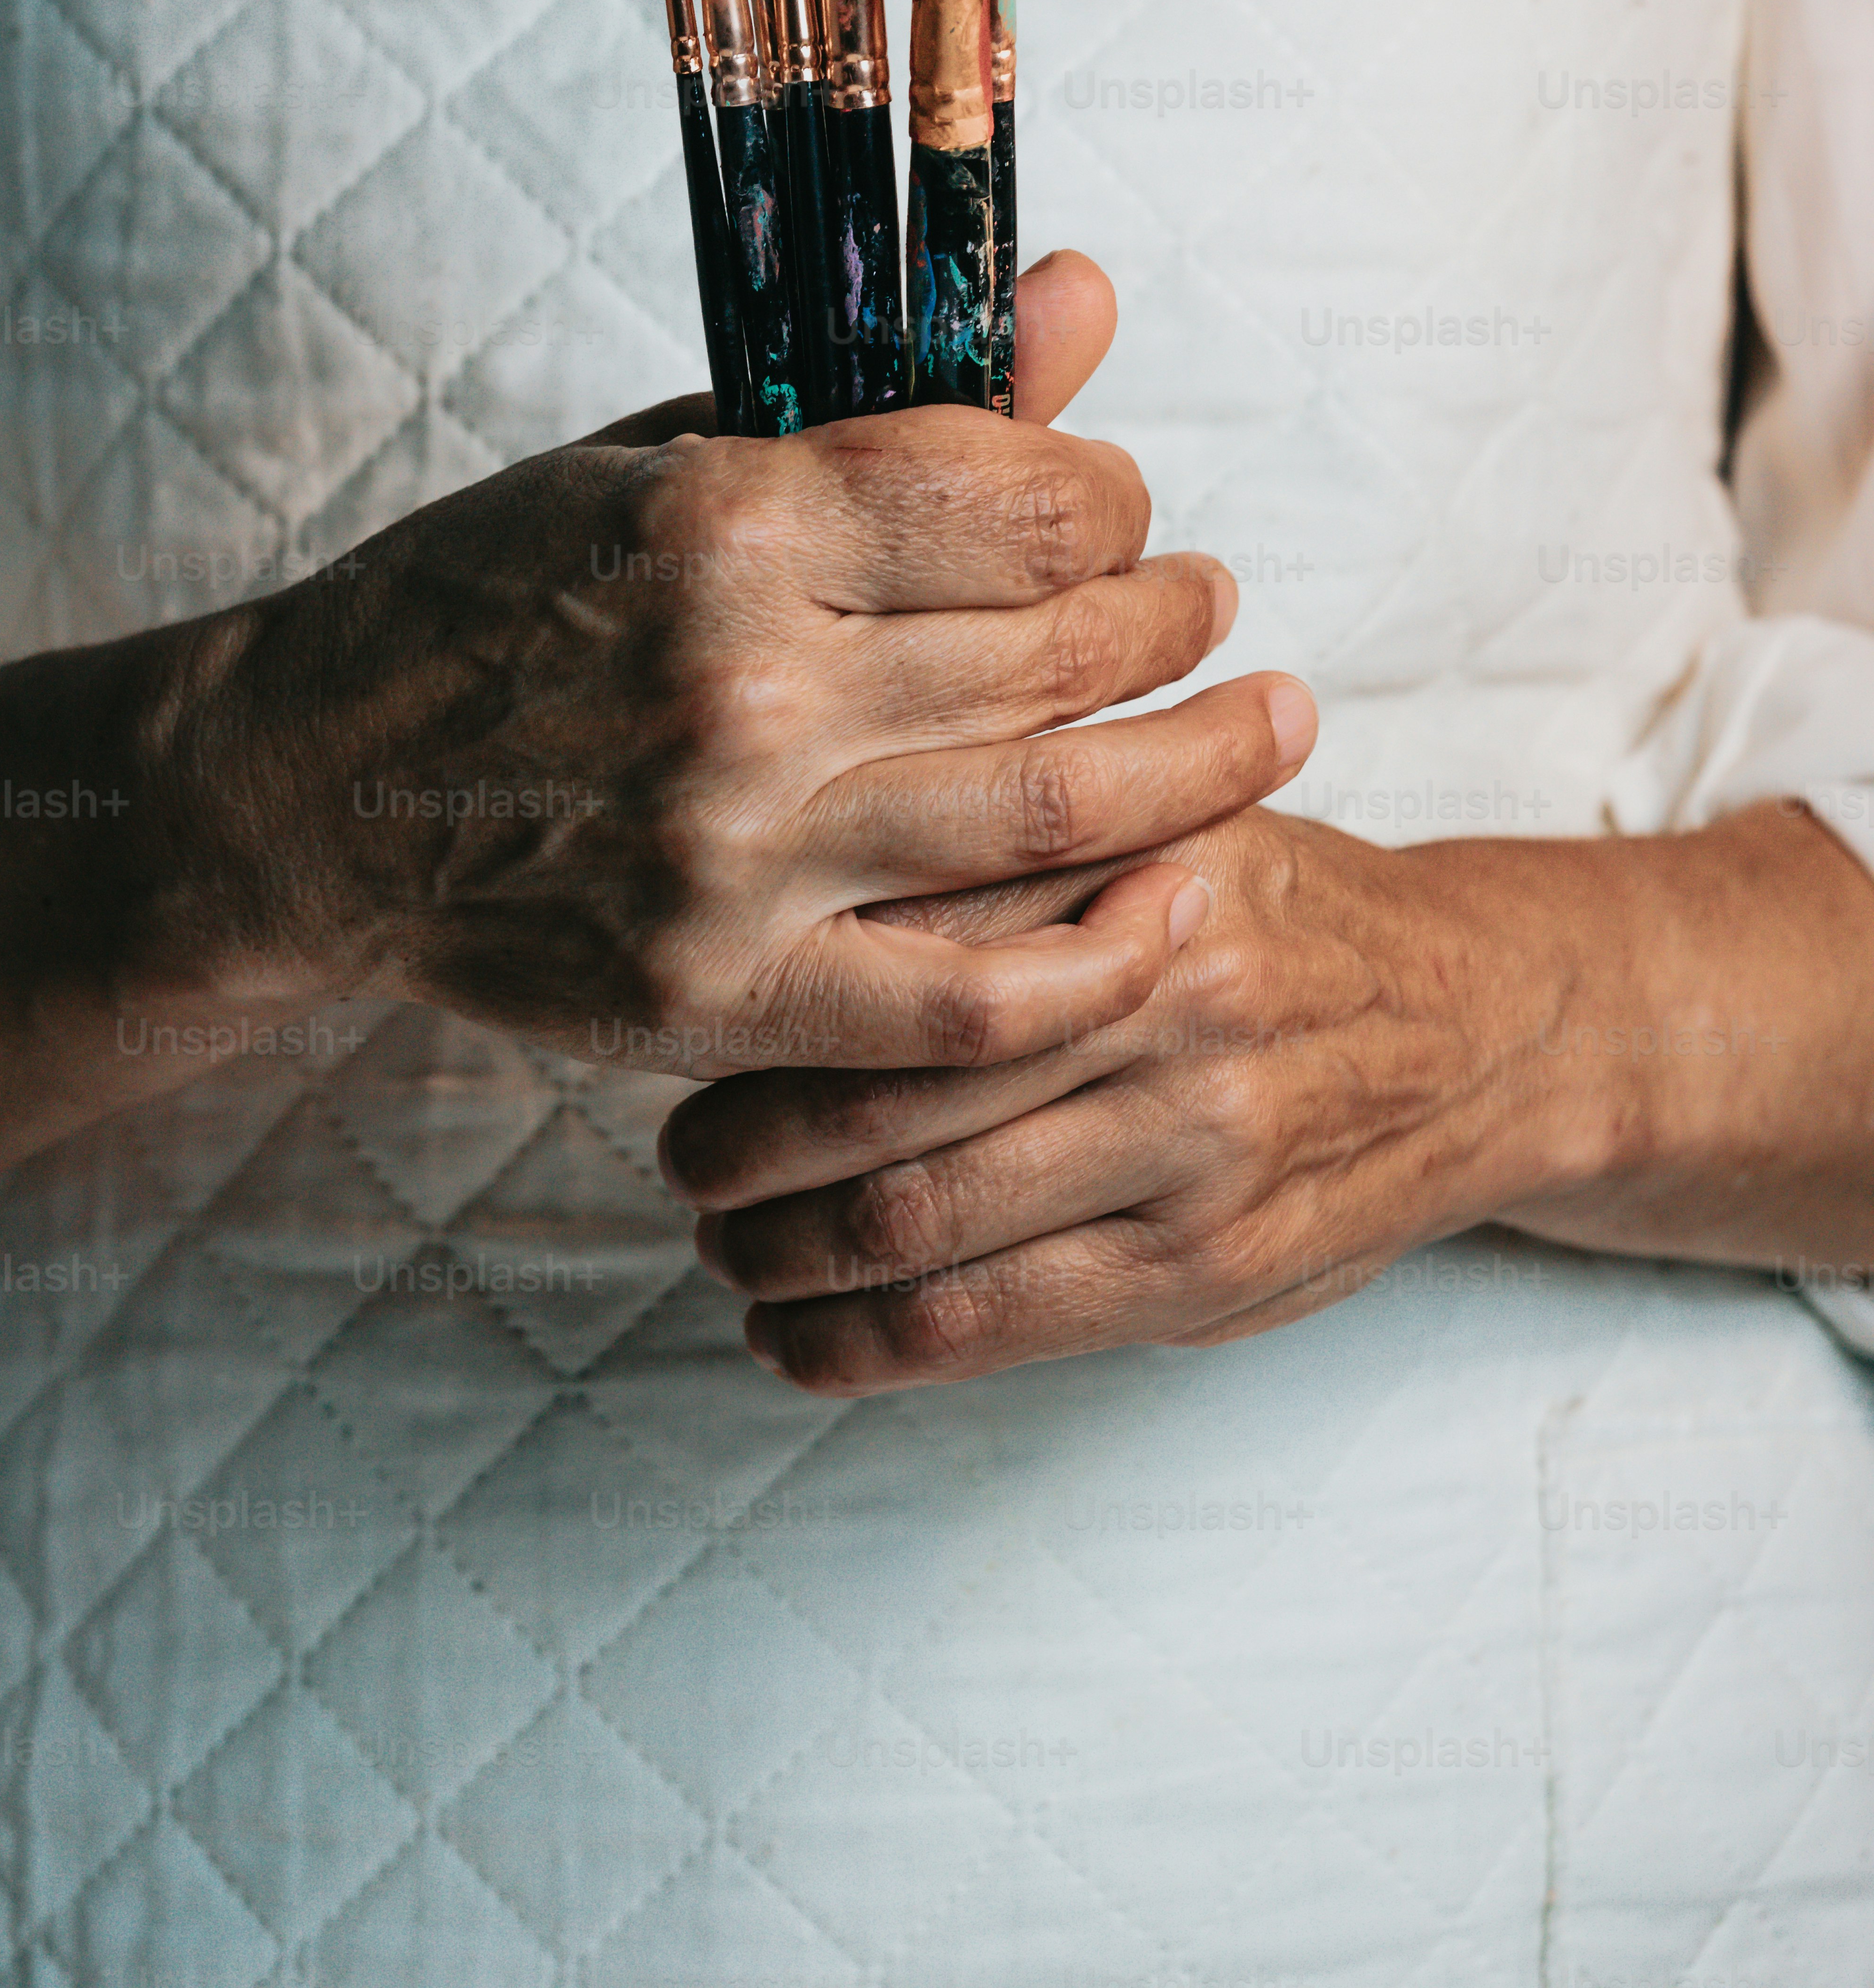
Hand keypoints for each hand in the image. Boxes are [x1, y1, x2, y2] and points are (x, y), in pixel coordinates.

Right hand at [174, 254, 1314, 1071]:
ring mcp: (732, 850)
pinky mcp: (715, 993)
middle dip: (1178, 615)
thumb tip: (1084, 293)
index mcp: (725, 518)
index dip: (1113, 499)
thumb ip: (889, 401)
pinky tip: (1181, 909)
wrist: (305, 786)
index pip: (1022, 495)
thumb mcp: (667, 458)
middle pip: (1062, 647)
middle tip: (1215, 607)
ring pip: (1055, 808)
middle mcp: (741, 678)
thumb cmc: (492, 602)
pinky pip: (968, 1005)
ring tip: (1269, 724)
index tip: (1120, 511)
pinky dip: (1099, 965)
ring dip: (1202, 762)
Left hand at [659, 805, 1602, 1390]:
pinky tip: (795, 1341)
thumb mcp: (1172, 819)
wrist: (1486, 1025)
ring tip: (725, 1246)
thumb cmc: (1284, 916)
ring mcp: (1189, 1147)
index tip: (689, 1007)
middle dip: (744, 1136)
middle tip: (680, 1154)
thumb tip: (794, 876)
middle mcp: (1163, 999)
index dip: (768, 980)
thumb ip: (1018, 839)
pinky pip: (983, 1323)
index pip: (902, 924)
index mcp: (1137, 862)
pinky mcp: (1202, 1273)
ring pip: (913, 1217)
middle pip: (884, 1081)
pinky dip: (856, 1346)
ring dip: (780, 1251)